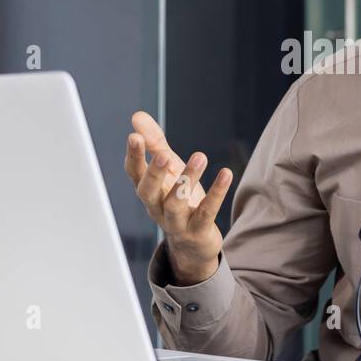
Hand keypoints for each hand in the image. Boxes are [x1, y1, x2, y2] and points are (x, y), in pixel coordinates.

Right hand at [124, 111, 232, 284]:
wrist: (193, 245)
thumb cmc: (178, 198)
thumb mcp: (168, 169)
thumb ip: (154, 143)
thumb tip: (137, 116)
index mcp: (148, 190)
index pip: (134, 173)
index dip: (133, 156)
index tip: (134, 136)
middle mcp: (157, 207)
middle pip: (148, 192)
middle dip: (154, 173)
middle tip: (163, 155)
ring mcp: (176, 222)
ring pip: (176, 204)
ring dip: (187, 180)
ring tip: (200, 156)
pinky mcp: (198, 231)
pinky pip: (206, 213)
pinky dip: (216, 193)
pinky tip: (226, 173)